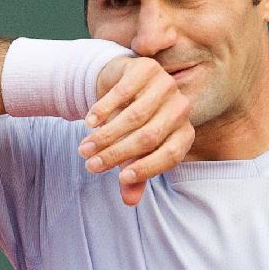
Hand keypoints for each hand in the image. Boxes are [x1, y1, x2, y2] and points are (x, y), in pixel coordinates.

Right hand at [77, 56, 193, 205]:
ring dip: (106, 135)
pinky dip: (103, 109)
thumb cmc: (132, 125)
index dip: (147, 169)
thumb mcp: (133, 151)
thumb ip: (134, 175)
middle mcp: (181, 108)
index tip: (120, 179)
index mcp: (184, 131)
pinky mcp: (147, 68)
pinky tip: (88, 122)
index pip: (172, 155)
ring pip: (135, 116)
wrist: (122, 83)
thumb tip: (129, 201)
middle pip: (149, 137)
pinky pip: (123, 93)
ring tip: (84, 148)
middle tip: (90, 165)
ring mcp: (166, 85)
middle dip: (117, 154)